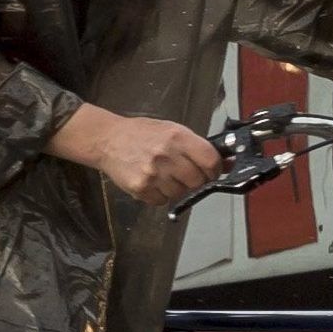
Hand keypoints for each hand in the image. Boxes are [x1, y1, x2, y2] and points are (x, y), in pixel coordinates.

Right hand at [52, 101, 217, 206]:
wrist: (108, 140)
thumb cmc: (142, 133)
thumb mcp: (172, 130)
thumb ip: (197, 147)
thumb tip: (225, 164)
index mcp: (177, 137)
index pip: (210, 160)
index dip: (215, 169)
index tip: (211, 171)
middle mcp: (167, 155)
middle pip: (197, 180)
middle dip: (196, 180)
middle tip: (185, 174)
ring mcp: (153, 174)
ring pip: (180, 193)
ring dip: (177, 188)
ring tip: (164, 175)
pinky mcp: (141, 188)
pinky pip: (162, 201)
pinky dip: (161, 195)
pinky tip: (152, 181)